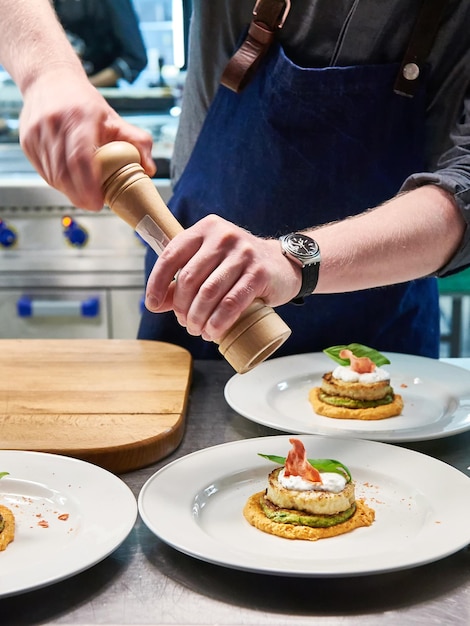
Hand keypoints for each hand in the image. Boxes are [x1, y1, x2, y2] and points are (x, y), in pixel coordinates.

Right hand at [19, 66, 154, 210]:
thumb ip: (138, 142)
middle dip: (79, 195)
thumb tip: (150, 168)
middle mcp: (54, 122)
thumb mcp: (115, 118)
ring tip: (84, 192)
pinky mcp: (27, 141)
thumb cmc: (85, 104)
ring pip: (52, 175)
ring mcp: (37, 132)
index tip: (98, 202)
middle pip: (64, 171)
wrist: (50, 79)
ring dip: (69, 190)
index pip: (80, 157)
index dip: (88, 185)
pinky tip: (70, 181)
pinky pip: (43, 172)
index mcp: (80, 116)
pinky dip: (57, 182)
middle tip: (94, 205)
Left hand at [145, 214, 301, 341]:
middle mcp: (223, 236)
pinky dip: (218, 322)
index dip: (157, 284)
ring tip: (198, 330)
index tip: (153, 305)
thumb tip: (156, 303)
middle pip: (189, 279)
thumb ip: (183, 278)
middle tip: (185, 323)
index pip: (171, 256)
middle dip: (182, 308)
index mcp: (205, 229)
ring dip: (198, 318)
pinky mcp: (259, 273)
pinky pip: (231, 303)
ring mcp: (243, 253)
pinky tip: (212, 332)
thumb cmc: (238, 266)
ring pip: (209, 293)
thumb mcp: (209, 263)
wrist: (282, 265)